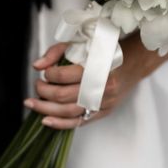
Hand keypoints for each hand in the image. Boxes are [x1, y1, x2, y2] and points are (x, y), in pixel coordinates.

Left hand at [25, 34, 167, 129]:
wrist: (134, 62)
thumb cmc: (107, 51)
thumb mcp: (82, 44)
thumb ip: (56, 52)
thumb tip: (37, 65)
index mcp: (97, 67)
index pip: (64, 75)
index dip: (48, 74)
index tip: (44, 71)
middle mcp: (102, 88)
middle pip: (63, 95)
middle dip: (44, 92)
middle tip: (37, 85)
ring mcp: (104, 103)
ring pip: (69, 112)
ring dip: (46, 109)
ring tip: (33, 103)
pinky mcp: (104, 112)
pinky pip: (79, 122)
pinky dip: (60, 123)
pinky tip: (46, 120)